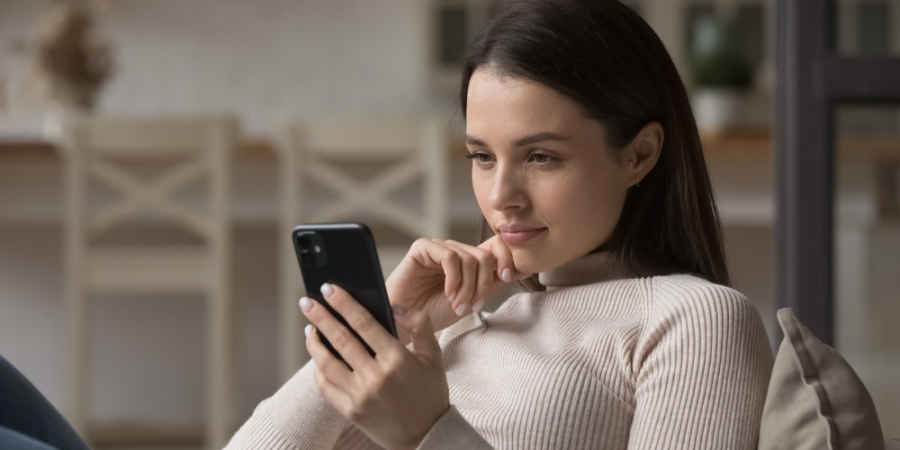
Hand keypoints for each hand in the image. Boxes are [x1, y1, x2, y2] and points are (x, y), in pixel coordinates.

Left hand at [301, 283, 448, 449]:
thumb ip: (419, 325)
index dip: (343, 303)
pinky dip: (318, 369)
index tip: (329, 288)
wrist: (426, 437)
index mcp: (397, 359)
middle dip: (320, 316)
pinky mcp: (350, 411)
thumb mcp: (433, 356)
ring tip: (310, 327)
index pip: (363, 323)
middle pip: (340, 339)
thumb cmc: (430, 393)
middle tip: (307, 301)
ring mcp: (360, 396)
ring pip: (326, 363)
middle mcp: (376, 377)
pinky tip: (318, 357)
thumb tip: (394, 306)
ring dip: (314, 342)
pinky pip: (325, 386)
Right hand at [385, 235, 529, 335]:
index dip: (507, 258)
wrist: (406, 324)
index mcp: (469, 260)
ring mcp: (439, 248)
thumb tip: (526, 268)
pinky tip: (448, 294)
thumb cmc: (435, 313)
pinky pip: (449, 256)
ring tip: (458, 305)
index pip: (496, 246)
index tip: (508, 278)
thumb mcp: (472, 299)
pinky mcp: (422, 248)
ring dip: (468, 287)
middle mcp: (456, 251)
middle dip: (483, 284)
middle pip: (485, 256)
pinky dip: (454, 279)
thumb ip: (493, 283)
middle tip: (472, 306)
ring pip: (469, 258)